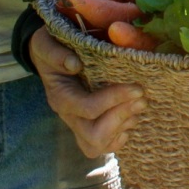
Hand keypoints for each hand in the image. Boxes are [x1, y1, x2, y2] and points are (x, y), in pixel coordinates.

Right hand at [30, 28, 146, 158]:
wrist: (48, 56)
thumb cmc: (50, 47)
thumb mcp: (46, 43)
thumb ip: (57, 53)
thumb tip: (74, 64)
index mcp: (61, 96)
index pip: (88, 108)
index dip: (114, 100)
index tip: (137, 88)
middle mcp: (69, 116)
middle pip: (94, 135)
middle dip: (121, 117)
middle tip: (141, 98)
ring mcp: (79, 124)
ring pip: (99, 145)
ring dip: (123, 126)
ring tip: (138, 104)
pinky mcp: (90, 125)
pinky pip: (105, 144)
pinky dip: (121, 133)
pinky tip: (130, 115)